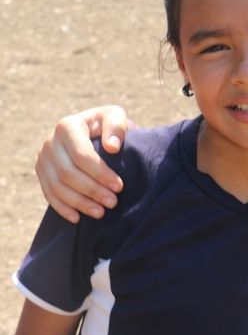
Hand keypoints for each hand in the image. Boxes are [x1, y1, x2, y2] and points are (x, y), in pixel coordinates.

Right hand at [35, 105, 129, 222]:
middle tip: (113, 202)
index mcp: (67, 126)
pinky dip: (62, 208)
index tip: (119, 186)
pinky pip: (48, 193)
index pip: (82, 155)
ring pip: (57, 187)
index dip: (100, 173)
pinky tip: (77, 218)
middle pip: (68, 173)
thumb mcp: (115, 116)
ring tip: (100, 213)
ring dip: (79, 203)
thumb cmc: (107, 124)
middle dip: (92, 191)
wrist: (90, 128)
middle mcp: (50, 142)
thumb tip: (112, 147)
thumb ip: (116, 126)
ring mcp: (42, 158)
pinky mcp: (41, 171)